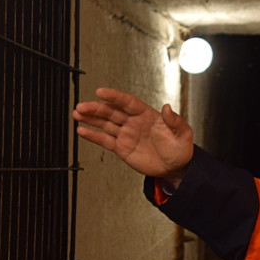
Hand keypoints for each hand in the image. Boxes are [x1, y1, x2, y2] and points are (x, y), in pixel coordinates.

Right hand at [72, 87, 193, 186]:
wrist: (175, 168)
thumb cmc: (180, 149)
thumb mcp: (183, 134)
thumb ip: (175, 121)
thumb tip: (167, 108)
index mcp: (147, 114)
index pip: (127, 102)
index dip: (114, 97)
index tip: (101, 92)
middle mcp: (133, 122)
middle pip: (112, 112)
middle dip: (96, 108)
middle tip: (82, 106)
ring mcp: (126, 134)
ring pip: (105, 124)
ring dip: (91, 119)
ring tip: (77, 114)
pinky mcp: (121, 148)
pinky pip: (105, 140)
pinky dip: (93, 136)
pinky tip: (82, 130)